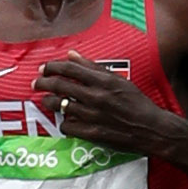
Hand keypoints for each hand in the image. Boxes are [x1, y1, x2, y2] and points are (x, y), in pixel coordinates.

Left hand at [37, 55, 172, 155]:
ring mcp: (93, 116)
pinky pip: (67, 126)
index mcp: (104, 81)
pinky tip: (65, 120)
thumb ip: (93, 68)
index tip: (44, 68)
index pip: (70, 69)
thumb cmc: (136, 103)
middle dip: (44, 83)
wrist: (151, 129)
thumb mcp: (119, 80)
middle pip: (61, 86)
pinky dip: (64, 122)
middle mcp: (97, 97)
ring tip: (45, 100)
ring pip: (61, 106)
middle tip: (36, 83)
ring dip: (49, 102)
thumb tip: (71, 55)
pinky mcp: (92, 133)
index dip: (52, 67)